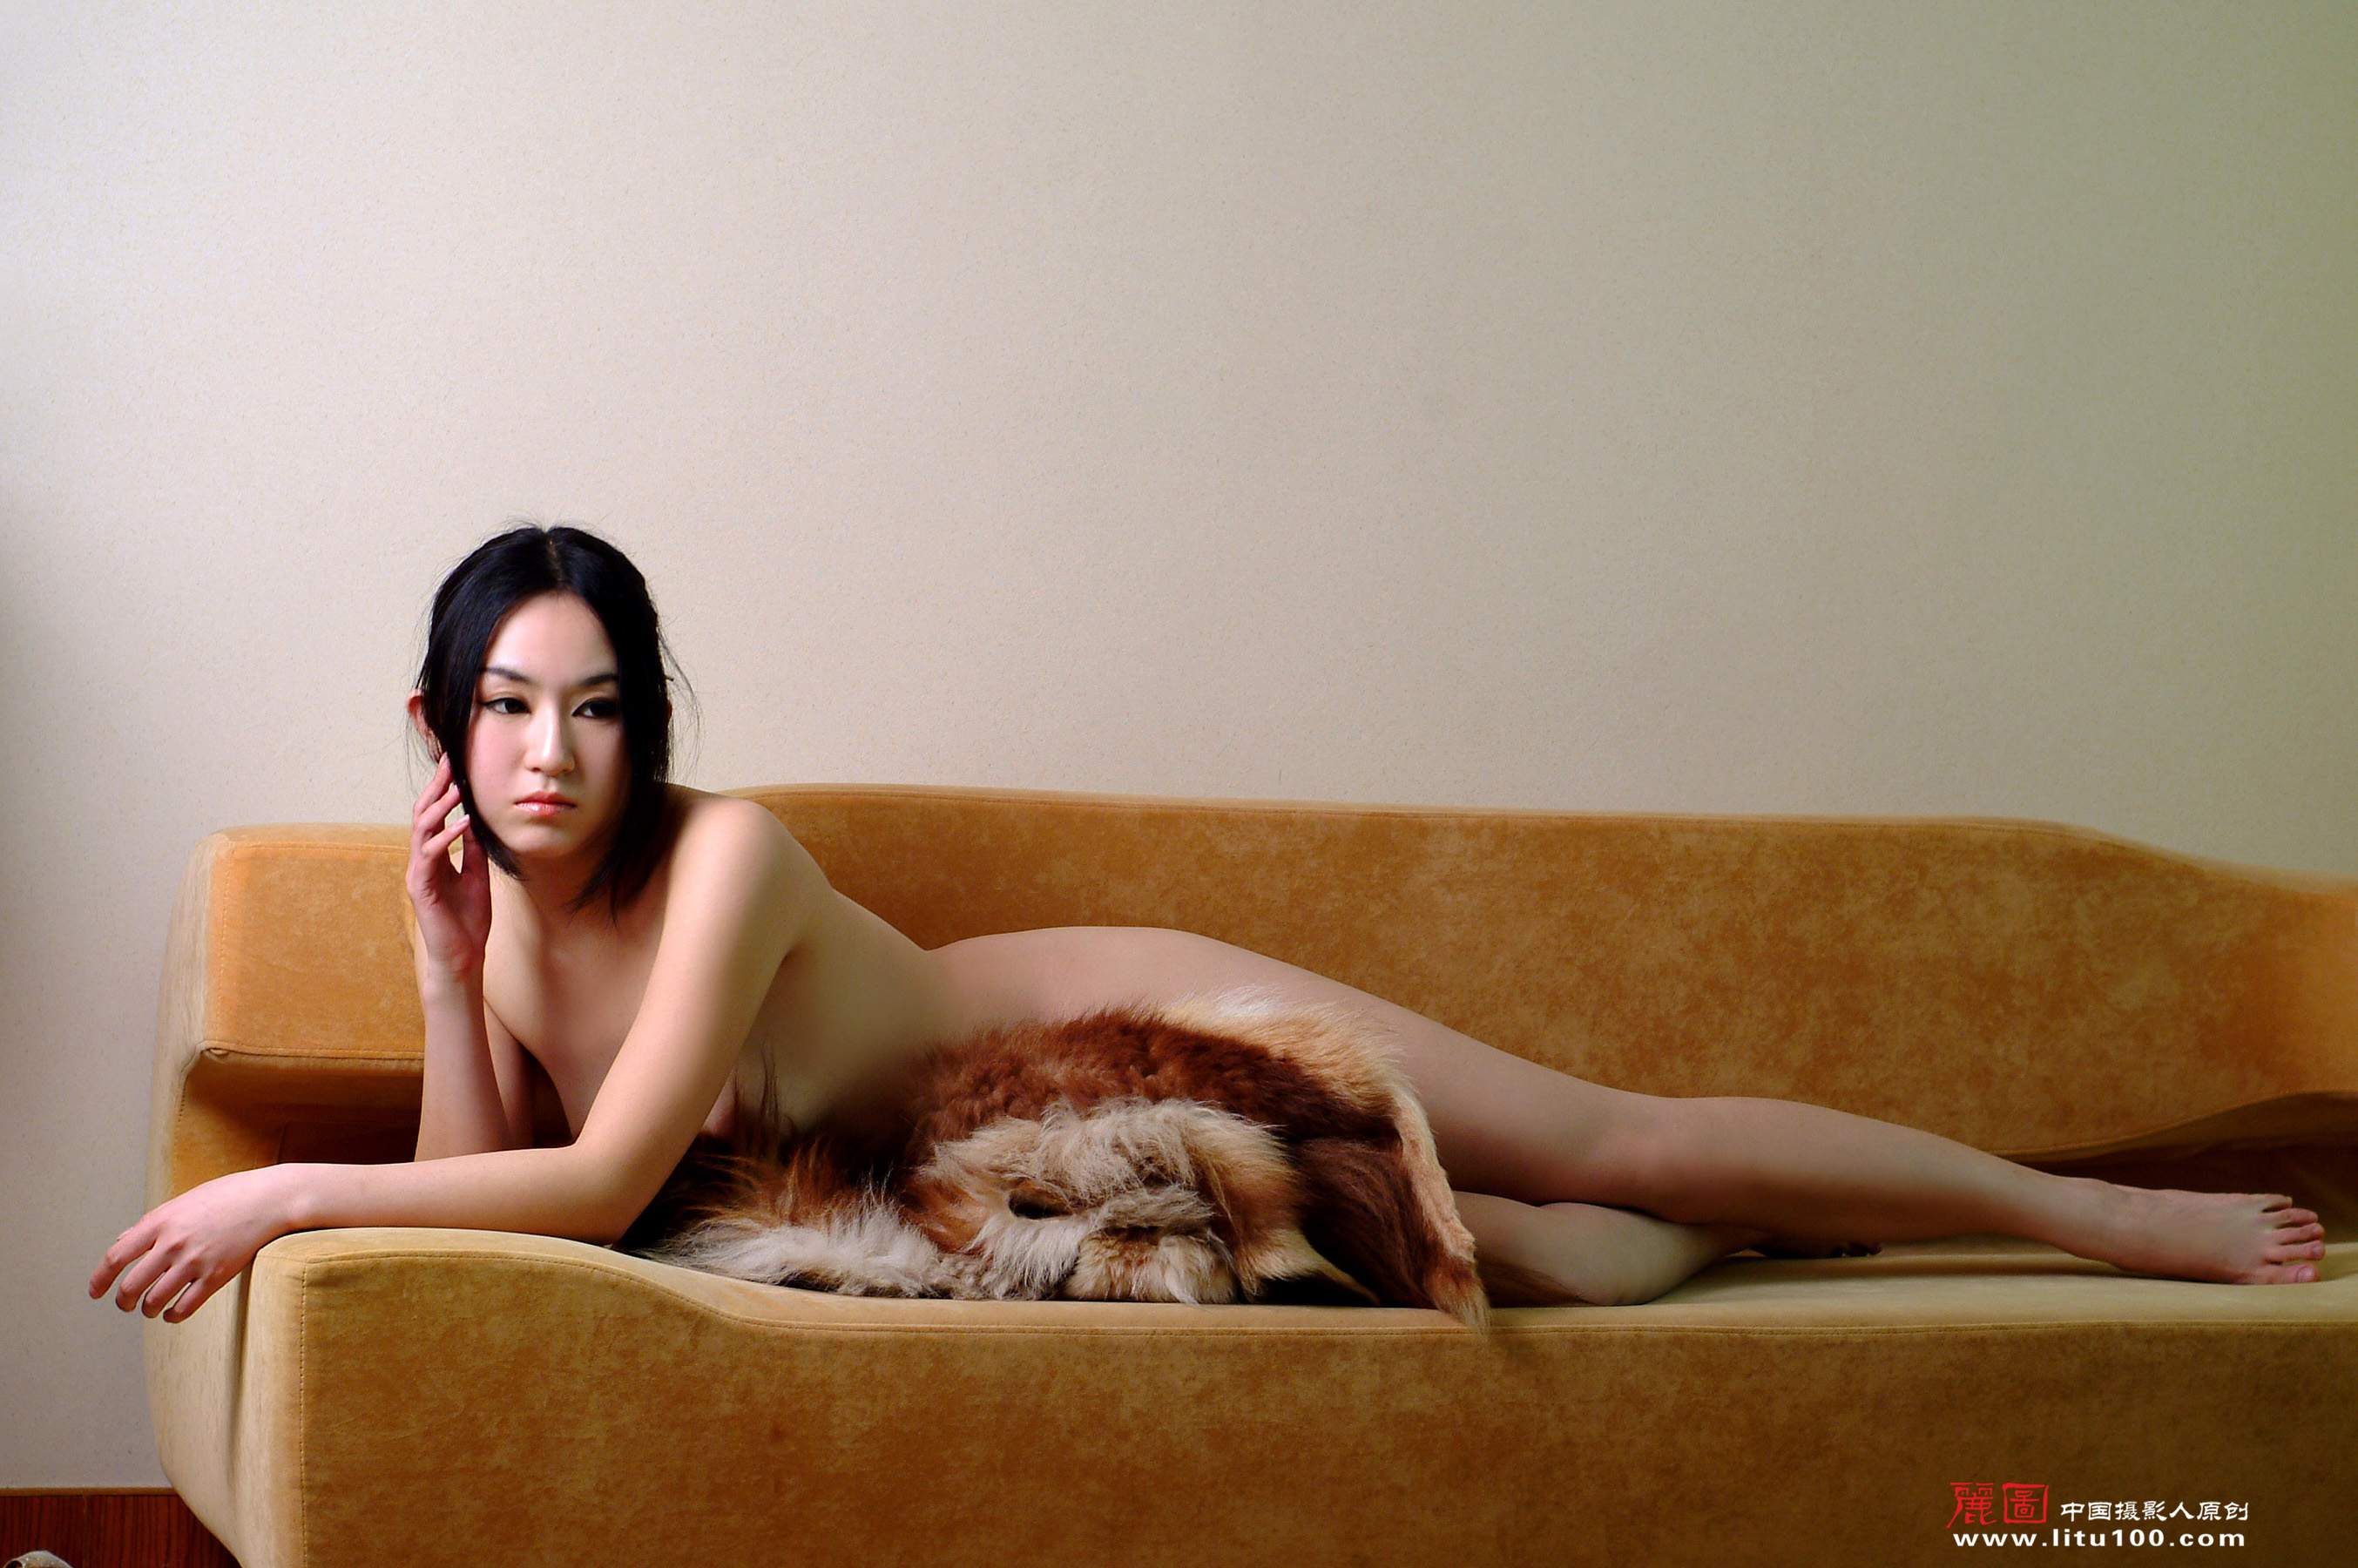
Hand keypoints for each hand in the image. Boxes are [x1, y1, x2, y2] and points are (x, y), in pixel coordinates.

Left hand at [89, 1165, 298, 1322]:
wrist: (268, 1200)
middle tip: (125, 1304)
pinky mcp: (217, 1276)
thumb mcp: (180, 1202)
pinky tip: (172, 1313)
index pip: (116, 1257)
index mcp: (160, 1222)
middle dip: (123, 1301)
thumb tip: (120, 1243)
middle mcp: (173, 1243)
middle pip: (131, 1286)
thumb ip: (149, 1224)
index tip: (95, 1292)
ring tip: (150, 1309)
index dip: (99, 1279)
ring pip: (155, 1301)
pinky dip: (172, 1316)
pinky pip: (185, 1307)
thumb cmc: (224, 1197)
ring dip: (147, 1310)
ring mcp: (195, 1261)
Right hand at [408, 750, 491, 978]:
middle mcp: (422, 861)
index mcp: (434, 857)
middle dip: (436, 789)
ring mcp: (418, 874)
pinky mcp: (421, 889)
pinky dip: (446, 838)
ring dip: (440, 809)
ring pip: (422, 832)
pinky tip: (463, 825)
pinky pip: (431, 857)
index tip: (454, 766)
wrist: (463, 955)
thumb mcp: (476, 876)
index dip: (442, 791)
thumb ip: (472, 851)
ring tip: (457, 789)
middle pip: (423, 816)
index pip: (434, 817)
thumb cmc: (468, 919)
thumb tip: (475, 823)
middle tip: (449, 765)